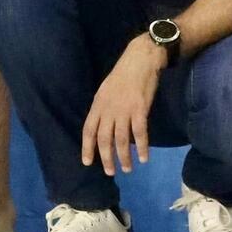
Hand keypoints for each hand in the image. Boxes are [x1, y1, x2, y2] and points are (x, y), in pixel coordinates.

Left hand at [81, 34, 164, 175]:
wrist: (140, 59)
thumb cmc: (124, 74)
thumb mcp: (106, 90)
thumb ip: (104, 108)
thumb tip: (104, 126)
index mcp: (98, 104)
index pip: (88, 130)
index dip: (87, 148)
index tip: (87, 162)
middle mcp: (108, 110)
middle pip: (104, 139)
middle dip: (106, 158)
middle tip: (110, 172)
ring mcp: (124, 110)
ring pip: (122, 140)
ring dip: (124, 157)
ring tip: (128, 169)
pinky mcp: (140, 110)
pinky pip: (140, 134)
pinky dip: (142, 148)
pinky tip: (144, 158)